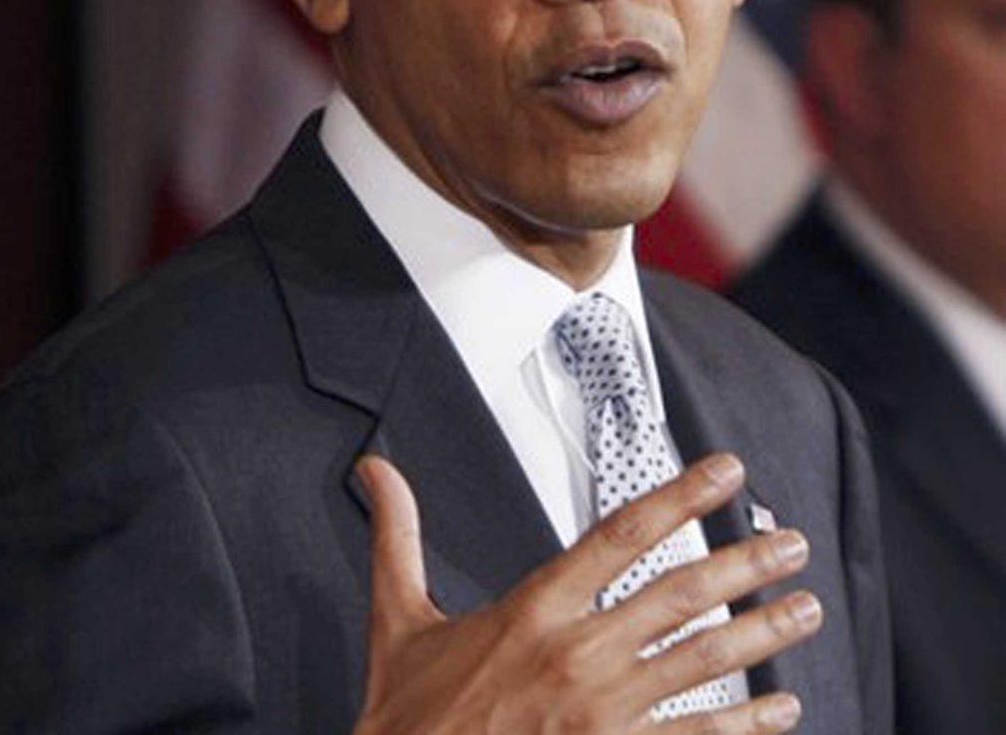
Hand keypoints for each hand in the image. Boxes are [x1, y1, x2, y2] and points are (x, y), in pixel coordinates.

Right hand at [352, 452, 821, 733]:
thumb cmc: (408, 719)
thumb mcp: (396, 619)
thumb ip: (396, 536)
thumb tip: (375, 470)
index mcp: (533, 609)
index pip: (620, 533)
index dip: (679, 495)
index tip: (724, 471)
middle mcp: (576, 655)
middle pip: (679, 595)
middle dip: (744, 564)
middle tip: (791, 544)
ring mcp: (601, 716)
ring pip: (699, 664)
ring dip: (761, 636)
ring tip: (804, 613)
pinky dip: (744, 726)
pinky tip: (781, 713)